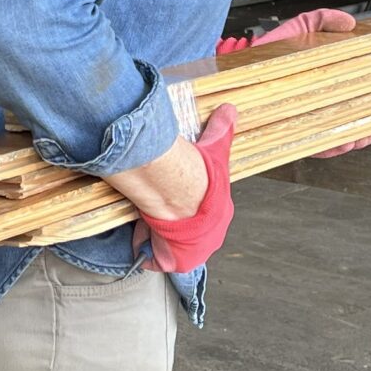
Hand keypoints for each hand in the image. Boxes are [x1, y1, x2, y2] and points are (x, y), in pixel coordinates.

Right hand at [132, 104, 237, 273]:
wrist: (181, 195)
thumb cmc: (202, 176)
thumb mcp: (217, 147)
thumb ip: (222, 129)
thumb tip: (230, 108)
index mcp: (221, 215)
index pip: (204, 214)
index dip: (188, 206)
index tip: (175, 198)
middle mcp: (209, 238)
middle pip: (186, 233)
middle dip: (172, 224)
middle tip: (157, 210)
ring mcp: (191, 252)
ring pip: (170, 245)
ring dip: (157, 236)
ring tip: (145, 222)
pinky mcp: (171, 261)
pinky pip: (156, 258)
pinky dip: (147, 250)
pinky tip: (139, 237)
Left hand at [211, 9, 370, 152]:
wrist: (232, 69)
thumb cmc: (264, 52)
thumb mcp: (296, 29)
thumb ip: (320, 20)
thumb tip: (349, 22)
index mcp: (317, 81)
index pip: (346, 94)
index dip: (363, 100)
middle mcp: (309, 102)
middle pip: (340, 117)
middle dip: (358, 126)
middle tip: (368, 129)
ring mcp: (297, 117)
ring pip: (327, 133)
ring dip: (346, 138)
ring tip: (356, 138)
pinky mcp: (282, 130)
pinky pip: (307, 144)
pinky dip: (325, 147)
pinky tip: (337, 144)